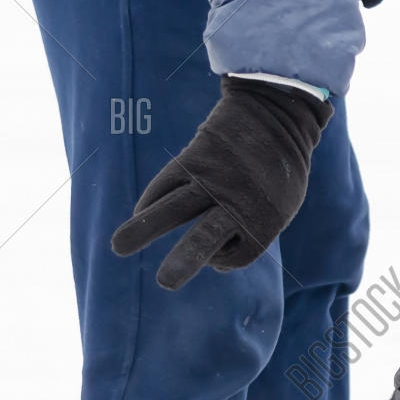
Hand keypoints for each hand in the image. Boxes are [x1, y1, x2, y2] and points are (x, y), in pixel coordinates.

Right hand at [110, 76, 332, 290]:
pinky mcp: (192, 159)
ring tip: (118, 248)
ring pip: (173, 208)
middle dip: (185, 260)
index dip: (227, 259)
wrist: (275, 116)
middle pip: (208, 236)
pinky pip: (164, 185)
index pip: (239, 255)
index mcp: (265, 218)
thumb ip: (254, 234)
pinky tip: (139, 217)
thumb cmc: (279, 171)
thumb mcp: (281, 205)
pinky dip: (149, 203)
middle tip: (165, 284)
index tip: (222, 250)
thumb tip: (217, 265)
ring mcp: (212, 179)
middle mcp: (236, 201)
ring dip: (143, 229)